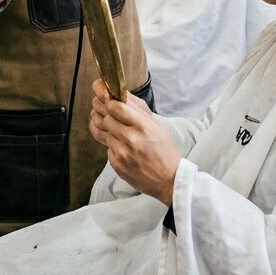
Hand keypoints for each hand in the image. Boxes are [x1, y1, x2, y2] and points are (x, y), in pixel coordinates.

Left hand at [89, 79, 181, 204]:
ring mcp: (122, 152)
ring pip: (106, 133)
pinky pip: (108, 149)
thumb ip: (138, 110)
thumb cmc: (165, 150)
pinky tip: (127, 151)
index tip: (112, 105)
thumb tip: (121, 95)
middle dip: (110, 117)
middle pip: (107, 118)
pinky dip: (114, 148)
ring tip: (125, 138)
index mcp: (143, 125)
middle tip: (117, 120)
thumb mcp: (157, 126)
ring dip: (113, 134)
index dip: (111, 104)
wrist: (169, 179)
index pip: (116, 106)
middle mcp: (131, 138)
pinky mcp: (117, 164)